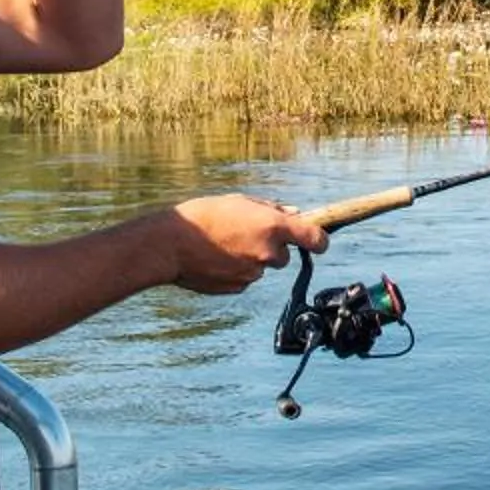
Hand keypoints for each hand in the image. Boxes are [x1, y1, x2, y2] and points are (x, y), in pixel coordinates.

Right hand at [160, 195, 326, 293]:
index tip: (317, 240)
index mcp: (274, 227)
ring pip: (262, 266)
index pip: (316, 239)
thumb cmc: (205, 215)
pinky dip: (236, 269)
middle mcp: (268, 253)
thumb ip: (272, 209)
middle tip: (244, 233)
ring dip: (251, 257)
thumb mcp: (241, 202)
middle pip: (284, 255)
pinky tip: (216, 258)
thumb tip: (295, 214)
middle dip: (271, 246)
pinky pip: (245, 278)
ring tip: (223, 243)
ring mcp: (254, 273)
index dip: (319, 240)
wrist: (171, 245)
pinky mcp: (239, 287)